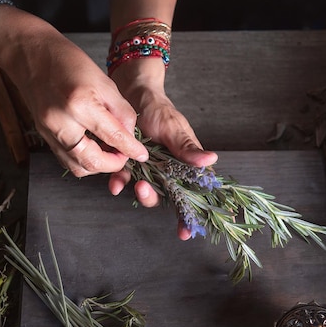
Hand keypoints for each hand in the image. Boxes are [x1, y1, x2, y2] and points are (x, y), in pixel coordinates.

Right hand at [0, 12, 148, 176]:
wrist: (32, 56)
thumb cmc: (67, 62)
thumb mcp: (104, 82)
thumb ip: (121, 112)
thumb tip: (131, 137)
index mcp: (80, 104)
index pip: (113, 137)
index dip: (131, 149)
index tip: (141, 155)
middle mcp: (61, 123)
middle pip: (92, 161)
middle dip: (113, 164)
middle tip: (125, 155)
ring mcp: (49, 132)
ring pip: (78, 167)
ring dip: (97, 166)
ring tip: (109, 153)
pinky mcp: (43, 136)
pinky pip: (66, 160)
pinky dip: (82, 161)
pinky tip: (93, 150)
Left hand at [107, 59, 217, 239]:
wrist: (132, 94)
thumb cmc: (159, 109)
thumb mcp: (173, 128)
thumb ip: (187, 148)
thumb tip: (211, 160)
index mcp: (184, 164)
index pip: (193, 194)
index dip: (190, 215)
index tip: (185, 232)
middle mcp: (168, 170)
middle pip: (166, 197)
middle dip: (154, 199)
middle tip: (143, 190)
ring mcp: (148, 169)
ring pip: (146, 191)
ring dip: (138, 191)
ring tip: (128, 180)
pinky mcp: (130, 164)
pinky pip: (125, 179)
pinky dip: (120, 181)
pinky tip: (115, 181)